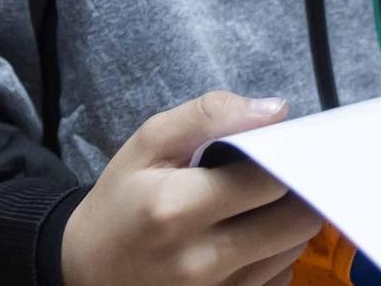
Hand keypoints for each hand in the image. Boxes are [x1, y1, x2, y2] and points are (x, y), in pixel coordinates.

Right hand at [62, 91, 322, 285]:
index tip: (277, 146)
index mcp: (177, 208)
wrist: (86, 269)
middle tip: (274, 175)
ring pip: (293, 250)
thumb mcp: (149, 144)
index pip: (269, 178)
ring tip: (255, 206)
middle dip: (294, 191)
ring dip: (286, 223)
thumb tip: (276, 110)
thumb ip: (209, 115)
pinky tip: (246, 238)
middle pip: (295, 221)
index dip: (283, 155)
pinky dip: (274, 255)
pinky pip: (280, 278)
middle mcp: (200, 261)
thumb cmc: (122, 200)